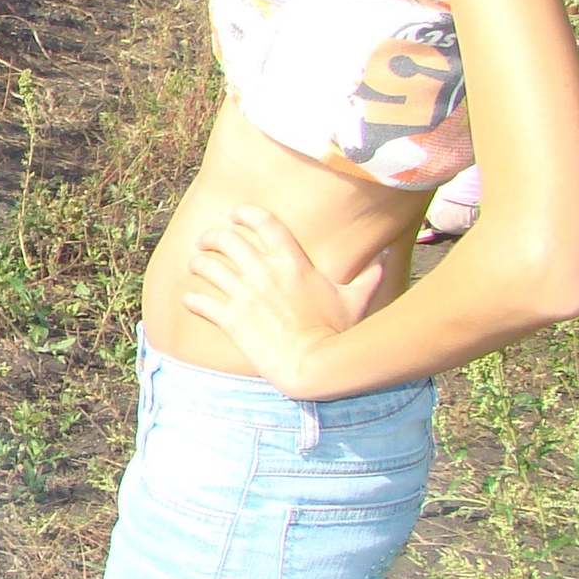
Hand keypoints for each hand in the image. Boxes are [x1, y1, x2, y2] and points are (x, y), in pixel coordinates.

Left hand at [183, 205, 386, 398]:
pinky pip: (199, 301)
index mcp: (293, 261)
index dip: (245, 213)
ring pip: (206, 265)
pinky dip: (191, 299)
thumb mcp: (356, 300)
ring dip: (198, 263)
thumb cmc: (338, 333)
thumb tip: (387, 256)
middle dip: (212, 235)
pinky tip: (191, 300)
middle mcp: (264, 272)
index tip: (235, 214)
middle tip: (207, 241)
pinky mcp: (231, 319)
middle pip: (226, 238)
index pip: (263, 221)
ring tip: (196, 266)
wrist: (316, 365)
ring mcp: (245, 294)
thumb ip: (369, 275)